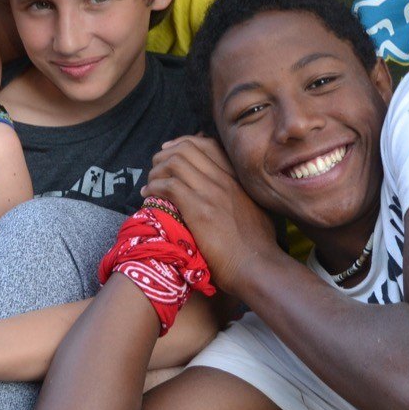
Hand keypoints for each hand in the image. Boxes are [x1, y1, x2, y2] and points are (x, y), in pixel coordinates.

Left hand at [143, 136, 277, 289]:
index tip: (171, 151)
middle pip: (187, 148)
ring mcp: (212, 192)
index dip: (183, 143)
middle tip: (155, 168)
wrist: (258, 266)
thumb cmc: (259, 246)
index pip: (207, 144)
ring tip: (150, 184)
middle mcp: (225, 178)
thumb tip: (229, 197)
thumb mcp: (256, 209)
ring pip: (175, 162)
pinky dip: (153, 188)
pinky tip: (148, 197)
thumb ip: (241, 196)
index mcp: (238, 178)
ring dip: (156, 171)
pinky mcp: (199, 209)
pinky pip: (169, 186)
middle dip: (165, 154)